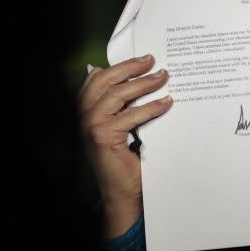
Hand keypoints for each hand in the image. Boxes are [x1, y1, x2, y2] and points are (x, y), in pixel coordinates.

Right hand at [78, 54, 172, 236]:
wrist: (123, 191)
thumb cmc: (125, 159)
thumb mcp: (120, 127)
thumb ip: (121, 106)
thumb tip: (138, 79)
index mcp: (85, 109)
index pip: (98, 78)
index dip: (121, 66)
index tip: (143, 59)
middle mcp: (83, 115)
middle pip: (106, 81)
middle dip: (132, 68)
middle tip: (155, 63)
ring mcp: (90, 126)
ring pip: (118, 95)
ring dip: (144, 84)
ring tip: (163, 78)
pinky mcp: (103, 136)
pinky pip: (131, 116)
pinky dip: (151, 107)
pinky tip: (166, 103)